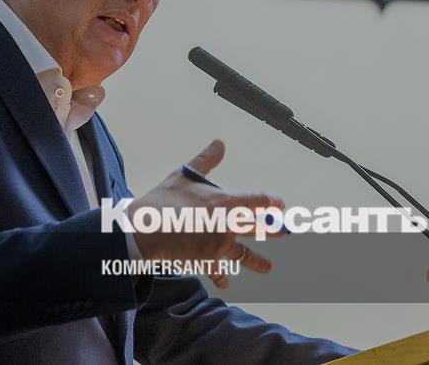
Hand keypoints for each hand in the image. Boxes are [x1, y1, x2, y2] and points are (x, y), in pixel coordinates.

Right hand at [129, 140, 280, 285]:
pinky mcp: (205, 259)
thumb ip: (206, 160)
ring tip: (268, 267)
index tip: (280, 204)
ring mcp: (217, 244)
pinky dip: (221, 276)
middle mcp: (227, 225)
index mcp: (225, 202)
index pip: (258, 201)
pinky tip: (225, 283)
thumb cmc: (162, 202)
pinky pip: (217, 269)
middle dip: (272, 229)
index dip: (271, 202)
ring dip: (257, 261)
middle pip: (256, 228)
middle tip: (283, 232)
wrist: (144, 231)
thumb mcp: (185, 175)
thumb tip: (218, 144)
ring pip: (243, 254)